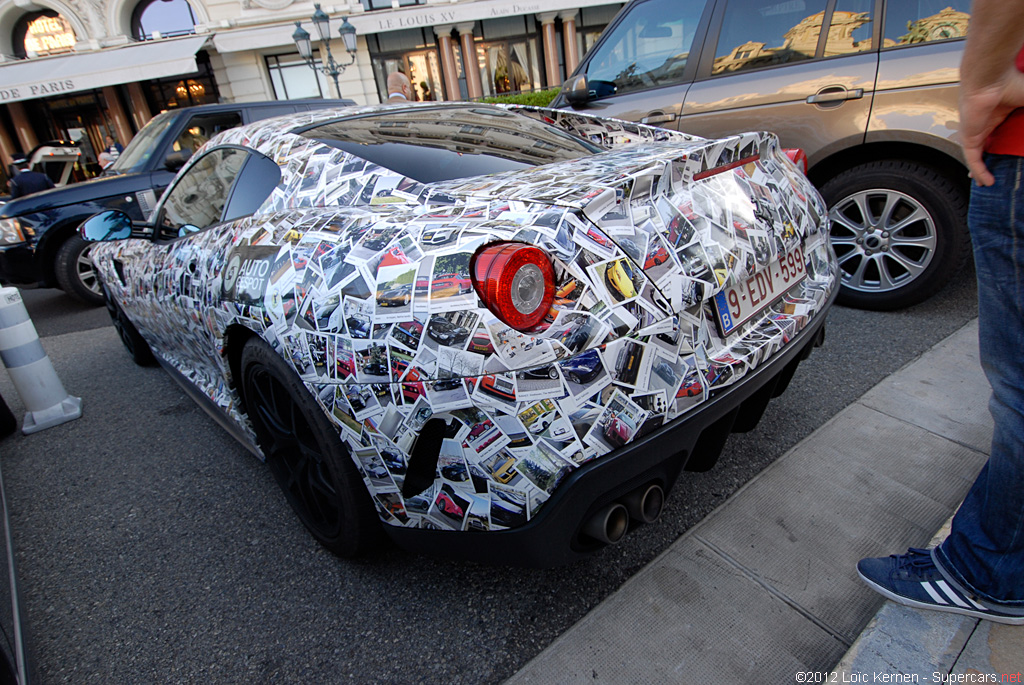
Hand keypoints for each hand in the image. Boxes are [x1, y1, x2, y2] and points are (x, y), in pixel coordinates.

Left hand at [960, 70, 1023, 185]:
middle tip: (995, 176)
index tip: (1010, 158)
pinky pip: (973, 159)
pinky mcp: (968, 137)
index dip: (1003, 147)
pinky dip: (979, 171)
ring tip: (989, 184)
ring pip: (977, 156)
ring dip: (981, 171)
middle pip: (986, 148)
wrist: (991, 77)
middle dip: (988, 163)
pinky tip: (987, 182)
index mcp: (998, 114)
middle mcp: (984, 123)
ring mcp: (975, 131)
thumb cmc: (1012, 82)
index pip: (999, 135)